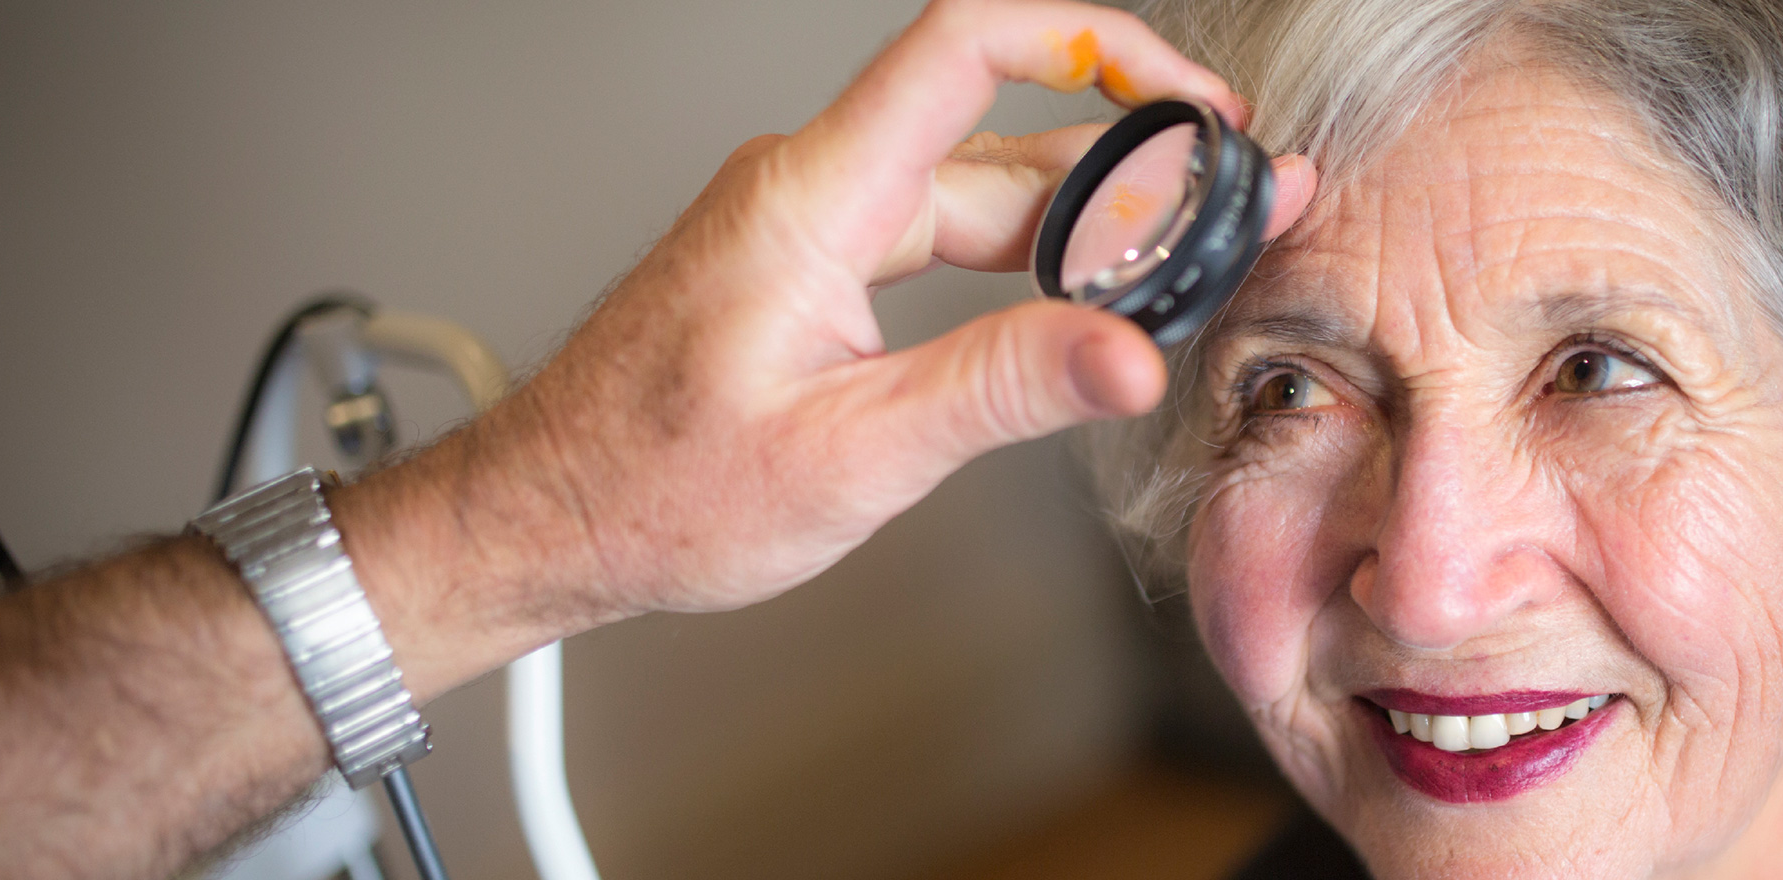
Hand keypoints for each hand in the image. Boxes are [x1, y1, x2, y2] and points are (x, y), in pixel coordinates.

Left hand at [330, 0, 1317, 696]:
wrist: (546, 517)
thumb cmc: (653, 490)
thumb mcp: (849, 456)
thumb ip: (996, 393)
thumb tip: (1126, 357)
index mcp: (814, 200)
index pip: (966, 48)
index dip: (1096, 46)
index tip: (1188, 98)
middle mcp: (812, 187)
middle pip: (1001, 133)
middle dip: (1132, 165)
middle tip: (1236, 203)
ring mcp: (811, 221)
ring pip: (979, 191)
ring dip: (1085, 219)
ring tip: (1187, 256)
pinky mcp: (811, 262)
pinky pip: (940, 230)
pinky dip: (1022, 256)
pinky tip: (1080, 300)